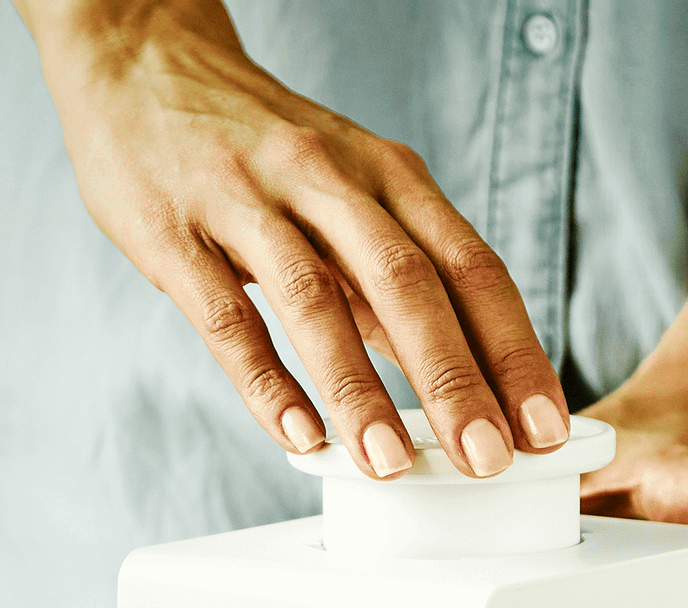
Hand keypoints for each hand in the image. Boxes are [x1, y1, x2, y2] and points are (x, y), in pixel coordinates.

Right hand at [16, 0, 569, 477]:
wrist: (142, 61)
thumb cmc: (263, 153)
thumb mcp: (350, 197)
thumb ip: (396, 285)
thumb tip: (462, 385)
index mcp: (388, 177)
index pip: (473, 269)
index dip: (515, 352)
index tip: (546, 427)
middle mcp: (329, 179)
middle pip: (409, 285)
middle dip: (455, 381)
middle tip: (487, 460)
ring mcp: (249, 202)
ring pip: (318, 301)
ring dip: (360, 391)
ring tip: (391, 466)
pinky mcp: (176, 233)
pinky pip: (228, 317)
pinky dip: (267, 383)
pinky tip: (300, 438)